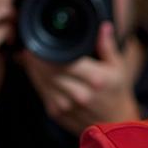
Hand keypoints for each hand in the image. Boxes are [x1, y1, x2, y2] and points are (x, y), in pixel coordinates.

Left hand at [20, 22, 139, 133]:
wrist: (116, 122)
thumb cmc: (116, 92)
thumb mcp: (118, 66)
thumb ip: (108, 45)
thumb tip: (103, 25)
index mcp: (96, 79)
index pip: (63, 62)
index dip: (46, 53)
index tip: (38, 44)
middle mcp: (81, 94)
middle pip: (48, 72)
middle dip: (35, 60)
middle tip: (30, 49)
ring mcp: (68, 106)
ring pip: (41, 83)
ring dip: (32, 70)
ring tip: (31, 59)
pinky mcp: (58, 114)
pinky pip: (41, 94)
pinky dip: (36, 81)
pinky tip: (37, 73)